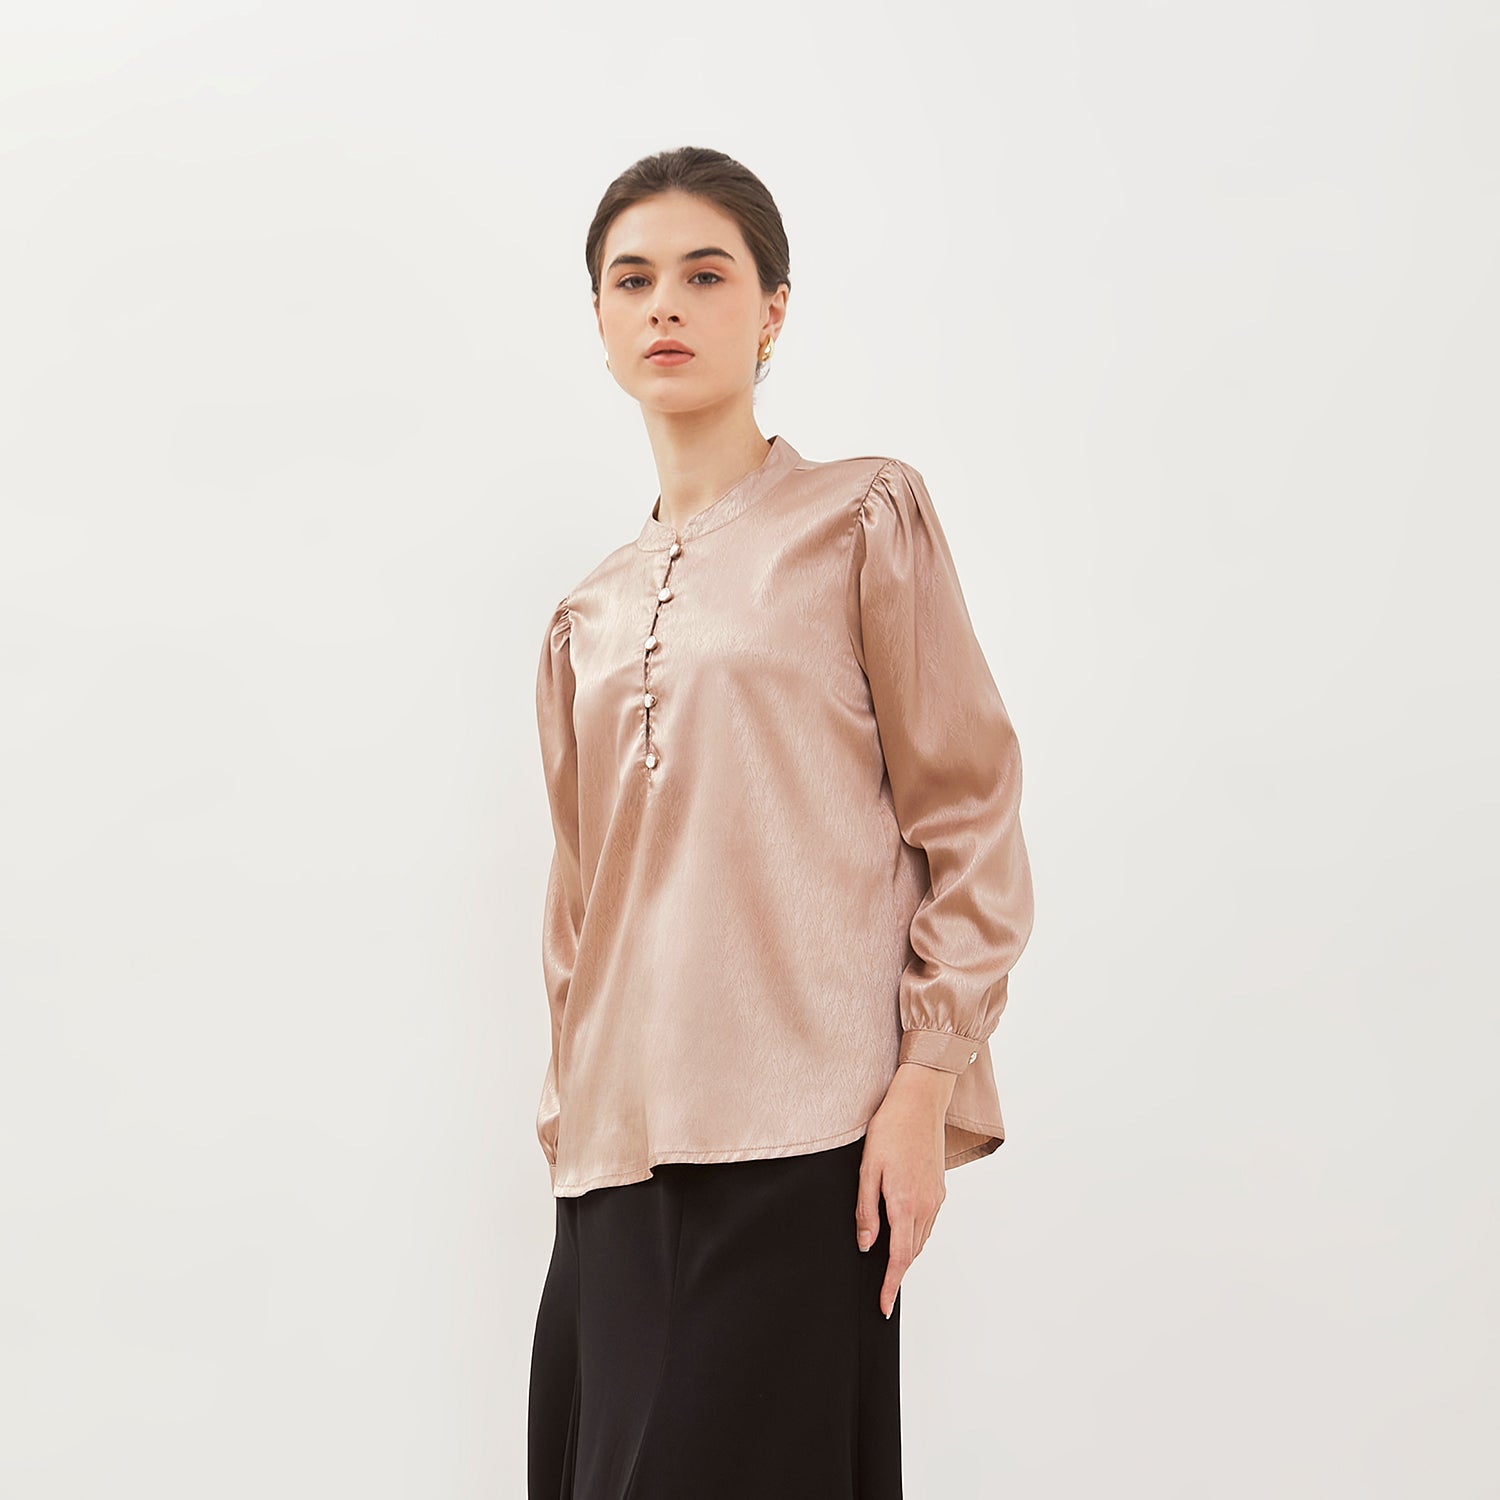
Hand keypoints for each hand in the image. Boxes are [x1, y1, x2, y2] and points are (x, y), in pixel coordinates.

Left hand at [856, 1062, 954, 1317]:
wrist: (920, 1101)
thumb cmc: (890, 1129)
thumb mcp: (868, 1168)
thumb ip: (866, 1209)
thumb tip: (866, 1245)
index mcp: (905, 1203)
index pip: (899, 1258)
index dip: (891, 1285)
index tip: (884, 1306)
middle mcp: (926, 1205)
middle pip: (913, 1253)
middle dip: (898, 1274)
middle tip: (882, 1292)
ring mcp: (936, 1197)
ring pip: (922, 1239)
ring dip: (907, 1256)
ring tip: (890, 1268)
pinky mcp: (939, 1187)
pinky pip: (928, 1222)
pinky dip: (917, 1236)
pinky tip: (904, 1233)